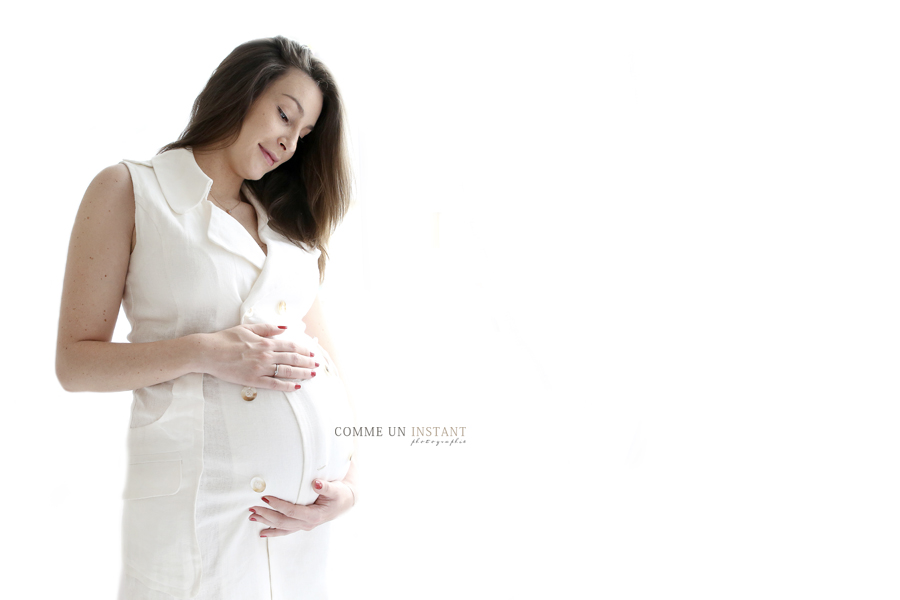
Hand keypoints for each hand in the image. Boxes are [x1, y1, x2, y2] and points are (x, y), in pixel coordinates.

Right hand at [199, 323, 317, 390]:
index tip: (312, 353)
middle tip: (317, 366)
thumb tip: (284, 328)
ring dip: (302, 373)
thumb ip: (267, 329)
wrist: (208, 352)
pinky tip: (296, 387)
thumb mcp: (248, 328)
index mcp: (265, 342)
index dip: (304, 350)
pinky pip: (274, 384)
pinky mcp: (253, 380)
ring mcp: (260, 368)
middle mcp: (266, 355)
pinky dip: (287, 386)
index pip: (291, 346)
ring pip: (287, 372)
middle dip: (307, 363)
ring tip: (312, 375)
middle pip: (293, 359)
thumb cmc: (225, 339)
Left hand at [248, 478, 356, 537]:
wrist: (345, 502)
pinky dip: (273, 532)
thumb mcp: (336, 489)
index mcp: (314, 515)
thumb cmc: (340, 494)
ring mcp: (304, 526)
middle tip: (252, 508)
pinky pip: (285, 530)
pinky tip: (262, 532)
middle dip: (266, 515)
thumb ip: (326, 487)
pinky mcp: (301, 524)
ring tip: (252, 517)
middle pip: (283, 521)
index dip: (278, 505)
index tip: (265, 498)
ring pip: (282, 527)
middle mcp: (307, 524)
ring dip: (266, 523)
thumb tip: (316, 483)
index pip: (292, 511)